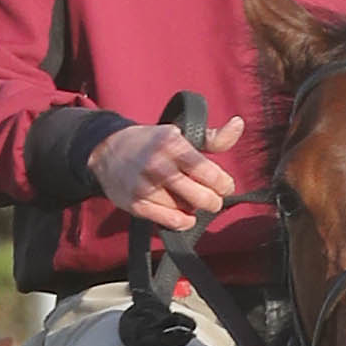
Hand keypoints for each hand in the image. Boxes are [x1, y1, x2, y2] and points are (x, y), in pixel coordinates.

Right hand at [94, 114, 240, 231]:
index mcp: (172, 144)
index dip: (223, 184)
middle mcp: (158, 165)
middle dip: (212, 201)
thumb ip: (213, 137)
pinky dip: (182, 222)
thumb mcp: (181, 134)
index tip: (224, 186)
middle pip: (201, 196)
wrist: (107, 152)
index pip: (208, 172)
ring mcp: (145, 186)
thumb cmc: (152, 143)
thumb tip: (239, 124)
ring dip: (192, 208)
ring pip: (186, 210)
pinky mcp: (135, 204)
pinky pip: (169, 221)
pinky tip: (184, 216)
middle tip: (212, 198)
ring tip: (187, 198)